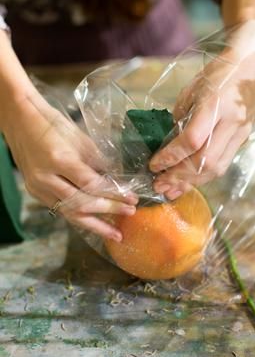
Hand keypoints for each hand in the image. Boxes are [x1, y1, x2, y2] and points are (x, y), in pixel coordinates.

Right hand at [3, 92, 136, 240]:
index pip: (92, 185)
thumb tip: (119, 182)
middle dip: (109, 210)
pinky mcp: (35, 193)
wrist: (21, 122)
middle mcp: (46, 178)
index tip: (132, 199)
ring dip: (95, 225)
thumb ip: (99, 163)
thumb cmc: (54, 125)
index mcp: (60, 160)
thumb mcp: (81, 140)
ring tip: (114, 234)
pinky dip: (79, 217)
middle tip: (130, 213)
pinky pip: (61, 210)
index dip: (114, 195)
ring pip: (70, 213)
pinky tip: (94, 223)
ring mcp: (38, 188)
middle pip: (83, 203)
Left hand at [150, 45, 254, 198]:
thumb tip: (169, 145)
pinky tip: (189, 181)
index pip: (191, 140)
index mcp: (215, 105)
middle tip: (159, 184)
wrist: (253, 65)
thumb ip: (181, 118)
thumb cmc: (219, 73)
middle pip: (205, 161)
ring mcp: (240, 132)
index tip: (154, 165)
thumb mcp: (193, 90)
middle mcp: (231, 122)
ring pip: (216, 168)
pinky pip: (223, 164)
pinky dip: (203, 176)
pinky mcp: (244, 139)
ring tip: (171, 189)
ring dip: (191, 182)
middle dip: (179, 176)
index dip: (171, 156)